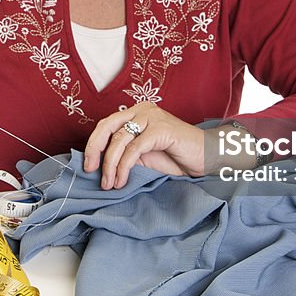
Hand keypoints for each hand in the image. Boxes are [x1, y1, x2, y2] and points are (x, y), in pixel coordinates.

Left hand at [83, 103, 205, 189]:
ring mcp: (152, 118)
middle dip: (95, 150)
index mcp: (136, 112)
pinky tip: (121, 180)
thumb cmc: (176, 157)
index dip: (93, 144)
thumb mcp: (144, 154)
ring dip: (110, 165)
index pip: (106, 124)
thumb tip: (98, 165)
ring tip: (109, 184)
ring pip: (119, 141)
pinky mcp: (160, 130)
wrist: (207, 157)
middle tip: (91, 171)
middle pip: (107, 127)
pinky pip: (134, 149)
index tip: (88, 165)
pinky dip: (123, 167)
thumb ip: (124, 153)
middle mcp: (142, 110)